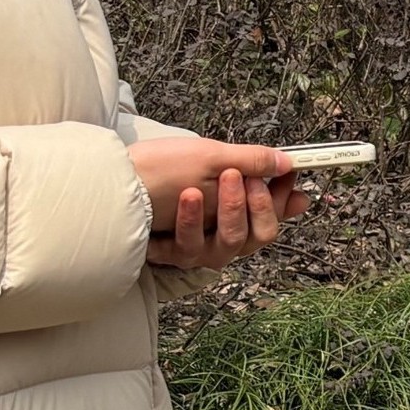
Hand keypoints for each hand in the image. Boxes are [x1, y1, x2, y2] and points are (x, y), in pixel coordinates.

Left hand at [131, 136, 305, 270]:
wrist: (121, 179)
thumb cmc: (167, 167)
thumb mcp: (214, 156)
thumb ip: (254, 163)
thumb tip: (288, 166)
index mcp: (239, 214)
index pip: (275, 215)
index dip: (282, 198)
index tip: (283, 175)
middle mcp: (225, 235)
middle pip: (259, 235)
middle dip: (256, 204)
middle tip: (244, 177)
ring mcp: (203, 247)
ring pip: (229, 242)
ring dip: (224, 212)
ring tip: (209, 186)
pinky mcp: (176, 253)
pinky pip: (190, 247)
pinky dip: (189, 223)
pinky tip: (185, 200)